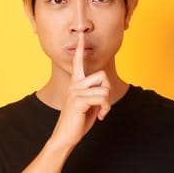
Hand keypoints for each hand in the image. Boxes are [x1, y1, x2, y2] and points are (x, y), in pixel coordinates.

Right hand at [48, 29, 112, 146]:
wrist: (65, 137)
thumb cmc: (78, 121)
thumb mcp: (90, 105)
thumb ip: (95, 93)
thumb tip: (104, 90)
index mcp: (76, 84)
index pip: (78, 62)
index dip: (80, 49)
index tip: (81, 35)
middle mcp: (74, 85)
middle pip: (102, 75)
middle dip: (108, 90)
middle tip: (103, 104)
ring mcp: (75, 92)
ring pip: (104, 88)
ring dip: (107, 103)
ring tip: (101, 112)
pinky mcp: (79, 101)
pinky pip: (102, 98)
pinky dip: (105, 109)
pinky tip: (100, 117)